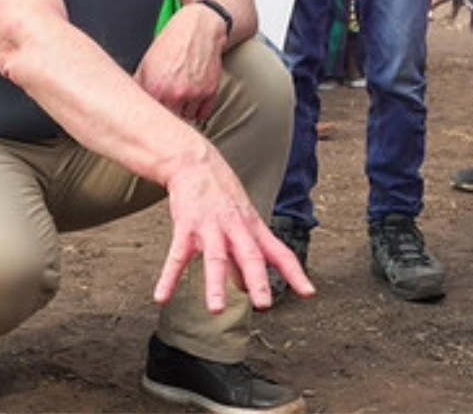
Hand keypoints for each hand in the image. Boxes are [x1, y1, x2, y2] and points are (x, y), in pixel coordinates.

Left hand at [134, 5, 227, 123]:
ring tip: (179, 100)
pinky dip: (198, 110)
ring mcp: (195, 94)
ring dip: (182, 113)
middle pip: (169, 120)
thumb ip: (139, 85)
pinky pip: (203, 114)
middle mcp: (176, 93)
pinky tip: (192, 99)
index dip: (148, 117)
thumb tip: (129, 101)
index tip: (148, 115)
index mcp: (155, 87)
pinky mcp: (210, 92)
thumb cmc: (172, 43)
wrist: (199, 28)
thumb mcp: (147, 62)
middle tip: (165, 108)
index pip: (148, 117)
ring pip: (186, 118)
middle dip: (166, 115)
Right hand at [153, 151, 314, 312]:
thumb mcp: (242, 221)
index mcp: (253, 228)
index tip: (309, 293)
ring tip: (215, 310)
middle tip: (264, 305)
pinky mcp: (186, 227)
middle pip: (250, 256)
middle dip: (258, 281)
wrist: (195, 163)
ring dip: (215, 285)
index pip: (280, 253)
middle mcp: (235, 228)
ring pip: (215, 258)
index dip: (296, 273)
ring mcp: (210, 227)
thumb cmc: (221, 195)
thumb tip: (247, 287)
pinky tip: (163, 297)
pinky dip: (170, 278)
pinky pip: (177, 256)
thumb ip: (246, 254)